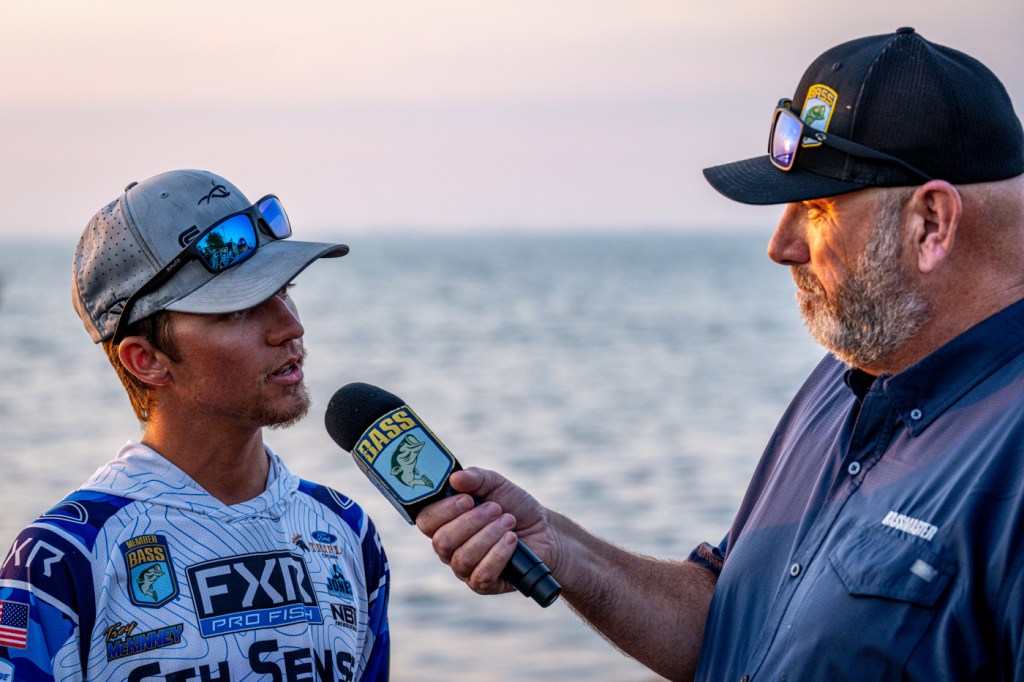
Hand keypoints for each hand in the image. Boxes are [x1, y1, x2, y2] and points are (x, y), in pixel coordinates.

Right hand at [415, 467, 555, 594]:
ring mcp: (464, 568)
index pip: (426, 521)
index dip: (443, 510)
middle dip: (472, 522)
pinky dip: (498, 554)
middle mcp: (449, 547)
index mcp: (445, 521)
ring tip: (509, 521)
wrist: (543, 530)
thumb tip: (455, 478)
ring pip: (463, 558)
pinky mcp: (482, 584)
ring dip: (489, 535)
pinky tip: (512, 540)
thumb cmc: (514, 506)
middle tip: (496, 508)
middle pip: (442, 541)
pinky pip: (481, 575)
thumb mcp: (496, 485)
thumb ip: (475, 478)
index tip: (467, 499)